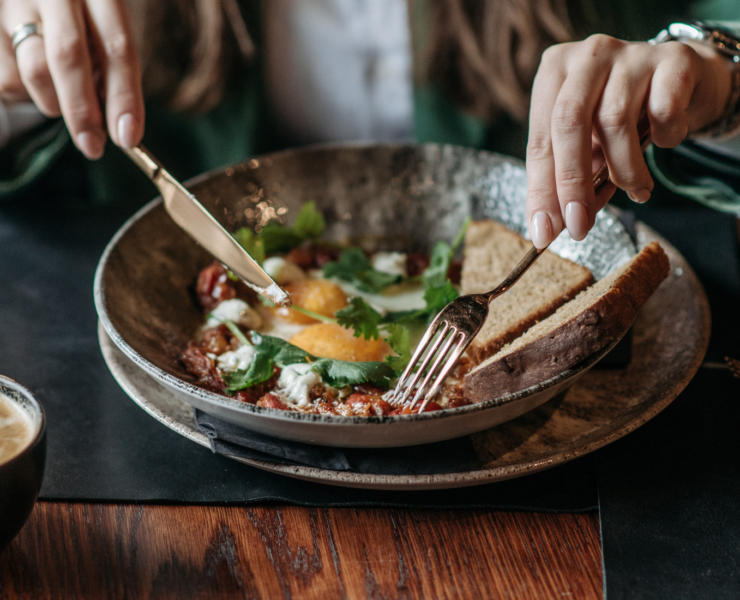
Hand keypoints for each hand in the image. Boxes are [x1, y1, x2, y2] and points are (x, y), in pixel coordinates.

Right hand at [0, 0, 143, 158]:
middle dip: (83, 111)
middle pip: (69, 58)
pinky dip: (27, 94)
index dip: (124, 99)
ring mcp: (16, 3)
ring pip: (35, 69)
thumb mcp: (106, 30)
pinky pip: (8, 75)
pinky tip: (38, 85)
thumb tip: (118, 126)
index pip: (117, 49)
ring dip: (55, 103)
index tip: (128, 138)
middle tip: (93, 146)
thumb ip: (112, 69)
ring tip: (63, 105)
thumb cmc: (83, 16)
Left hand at [526, 34, 734, 247]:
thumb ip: (568, 178)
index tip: (544, 232)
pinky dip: (664, 139)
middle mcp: (587, 56)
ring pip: (615, 121)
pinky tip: (663, 142)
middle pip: (568, 124)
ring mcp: (630, 52)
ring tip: (635, 189)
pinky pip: (663, 111)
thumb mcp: (587, 145)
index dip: (541, 190)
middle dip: (572, 184)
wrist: (680, 80)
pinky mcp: (672, 58)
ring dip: (624, 170)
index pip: (539, 141)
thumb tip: (554, 226)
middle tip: (580, 226)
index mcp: (553, 73)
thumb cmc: (620, 118)